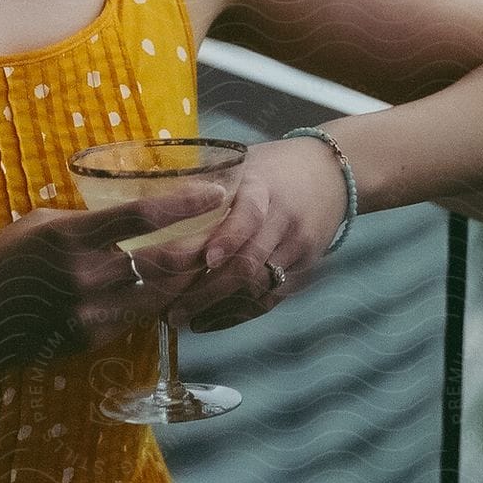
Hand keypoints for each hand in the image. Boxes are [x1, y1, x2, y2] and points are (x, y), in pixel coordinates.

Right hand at [0, 181, 225, 369]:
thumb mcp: (37, 225)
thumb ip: (83, 223)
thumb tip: (123, 218)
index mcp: (71, 236)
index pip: (142, 216)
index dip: (184, 203)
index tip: (214, 194)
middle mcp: (84, 276)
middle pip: (163, 263)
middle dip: (200, 248)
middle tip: (225, 234)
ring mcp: (87, 313)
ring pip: (157, 297)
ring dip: (187, 281)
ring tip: (210, 263)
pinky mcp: (86, 341)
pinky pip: (135, 320)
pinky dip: (156, 304)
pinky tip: (172, 293)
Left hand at [147, 137, 345, 333]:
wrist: (333, 172)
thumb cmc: (272, 166)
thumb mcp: (243, 162)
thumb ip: (205, 181)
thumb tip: (149, 201)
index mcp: (263, 186)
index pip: (248, 216)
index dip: (227, 239)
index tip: (202, 259)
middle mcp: (283, 219)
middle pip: (247, 262)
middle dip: (205, 289)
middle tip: (166, 305)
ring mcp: (297, 247)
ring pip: (257, 287)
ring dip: (216, 306)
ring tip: (179, 317)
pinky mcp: (305, 268)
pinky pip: (270, 298)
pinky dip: (238, 314)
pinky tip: (208, 321)